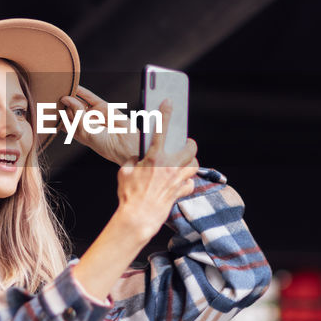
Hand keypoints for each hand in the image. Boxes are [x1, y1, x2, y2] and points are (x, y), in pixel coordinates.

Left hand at [59, 86, 139, 165]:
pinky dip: (82, 91)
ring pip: (78, 102)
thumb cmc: (103, 143)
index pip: (61, 120)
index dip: (54, 114)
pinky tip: (73, 85)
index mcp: (76, 132)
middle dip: (61, 104)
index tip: (43, 107)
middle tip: (52, 96)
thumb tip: (66, 97)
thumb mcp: (84, 130)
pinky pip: (90, 97)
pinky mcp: (101, 106)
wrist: (123, 143)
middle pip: (68, 109)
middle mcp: (83, 122)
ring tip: (59, 87)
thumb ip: (75, 112)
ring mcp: (92, 113)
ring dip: (70, 95)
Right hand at [113, 100, 199, 240]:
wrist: (139, 217)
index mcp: (154, 158)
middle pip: (190, 148)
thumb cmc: (130, 196)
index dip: (165, 113)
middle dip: (190, 144)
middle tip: (186, 144)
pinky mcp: (181, 192)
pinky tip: (180, 185)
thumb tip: (138, 159)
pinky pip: (190, 184)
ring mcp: (178, 179)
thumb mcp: (125, 172)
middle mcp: (169, 166)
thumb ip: (133, 161)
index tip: (169, 102)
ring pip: (194, 165)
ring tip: (185, 164)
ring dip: (191, 163)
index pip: (161, 129)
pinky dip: (187, 183)